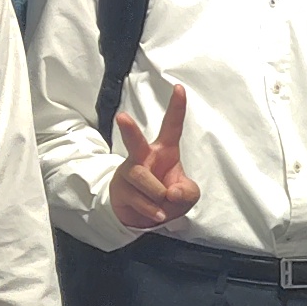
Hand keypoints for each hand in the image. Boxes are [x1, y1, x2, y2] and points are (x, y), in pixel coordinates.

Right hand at [111, 83, 200, 231]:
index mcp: (164, 151)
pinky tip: (157, 213)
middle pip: (135, 142)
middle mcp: (143, 157)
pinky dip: (151, 208)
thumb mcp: (187, 195)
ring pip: (140, 176)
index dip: (176, 108)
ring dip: (156, 192)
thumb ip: (187, 192)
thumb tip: (171, 192)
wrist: (143, 217)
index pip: (171, 126)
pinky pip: (136, 198)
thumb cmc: (167, 196)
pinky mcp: (120, 190)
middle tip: (122, 117)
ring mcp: (129, 172)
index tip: (179, 88)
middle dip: (129, 130)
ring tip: (163, 201)